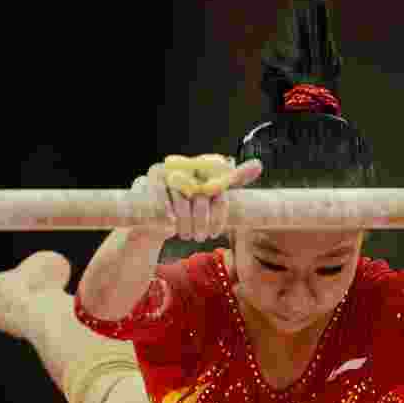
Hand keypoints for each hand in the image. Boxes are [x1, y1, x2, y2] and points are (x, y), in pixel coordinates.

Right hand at [136, 154, 262, 241]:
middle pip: (201, 197)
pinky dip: (169, 219)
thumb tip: (258, 165)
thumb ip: (233, 179)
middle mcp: (180, 165)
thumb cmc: (188, 205)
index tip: (216, 232)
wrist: (154, 213)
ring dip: (187, 226)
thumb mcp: (212, 193)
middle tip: (202, 238)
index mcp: (198, 164)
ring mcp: (161, 173)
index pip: (217, 188)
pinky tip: (171, 228)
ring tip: (188, 235)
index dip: (218, 213)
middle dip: (203, 222)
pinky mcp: (146, 184)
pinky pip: (163, 205)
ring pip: (183, 205)